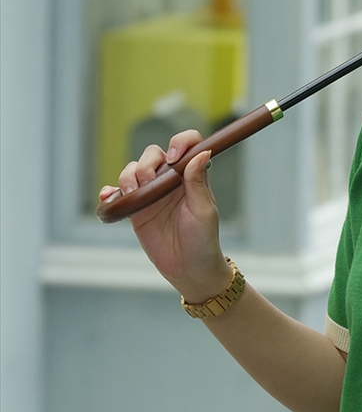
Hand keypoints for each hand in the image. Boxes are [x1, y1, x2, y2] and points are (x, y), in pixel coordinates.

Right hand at [98, 131, 230, 303]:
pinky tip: (108, 197)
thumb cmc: (203, 239)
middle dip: (146, 163)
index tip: (173, 158)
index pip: (187, 145)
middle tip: (148, 182)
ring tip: (131, 193)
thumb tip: (201, 153)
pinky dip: (110, 192)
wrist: (187, 269)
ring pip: (133, 171)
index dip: (179, 143)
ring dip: (127, 176)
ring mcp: (151, 194)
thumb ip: (198, 183)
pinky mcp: (136, 210)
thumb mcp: (203, 211)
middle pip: (153, 155)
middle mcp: (170, 180)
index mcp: (192, 175)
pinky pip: (118, 195)